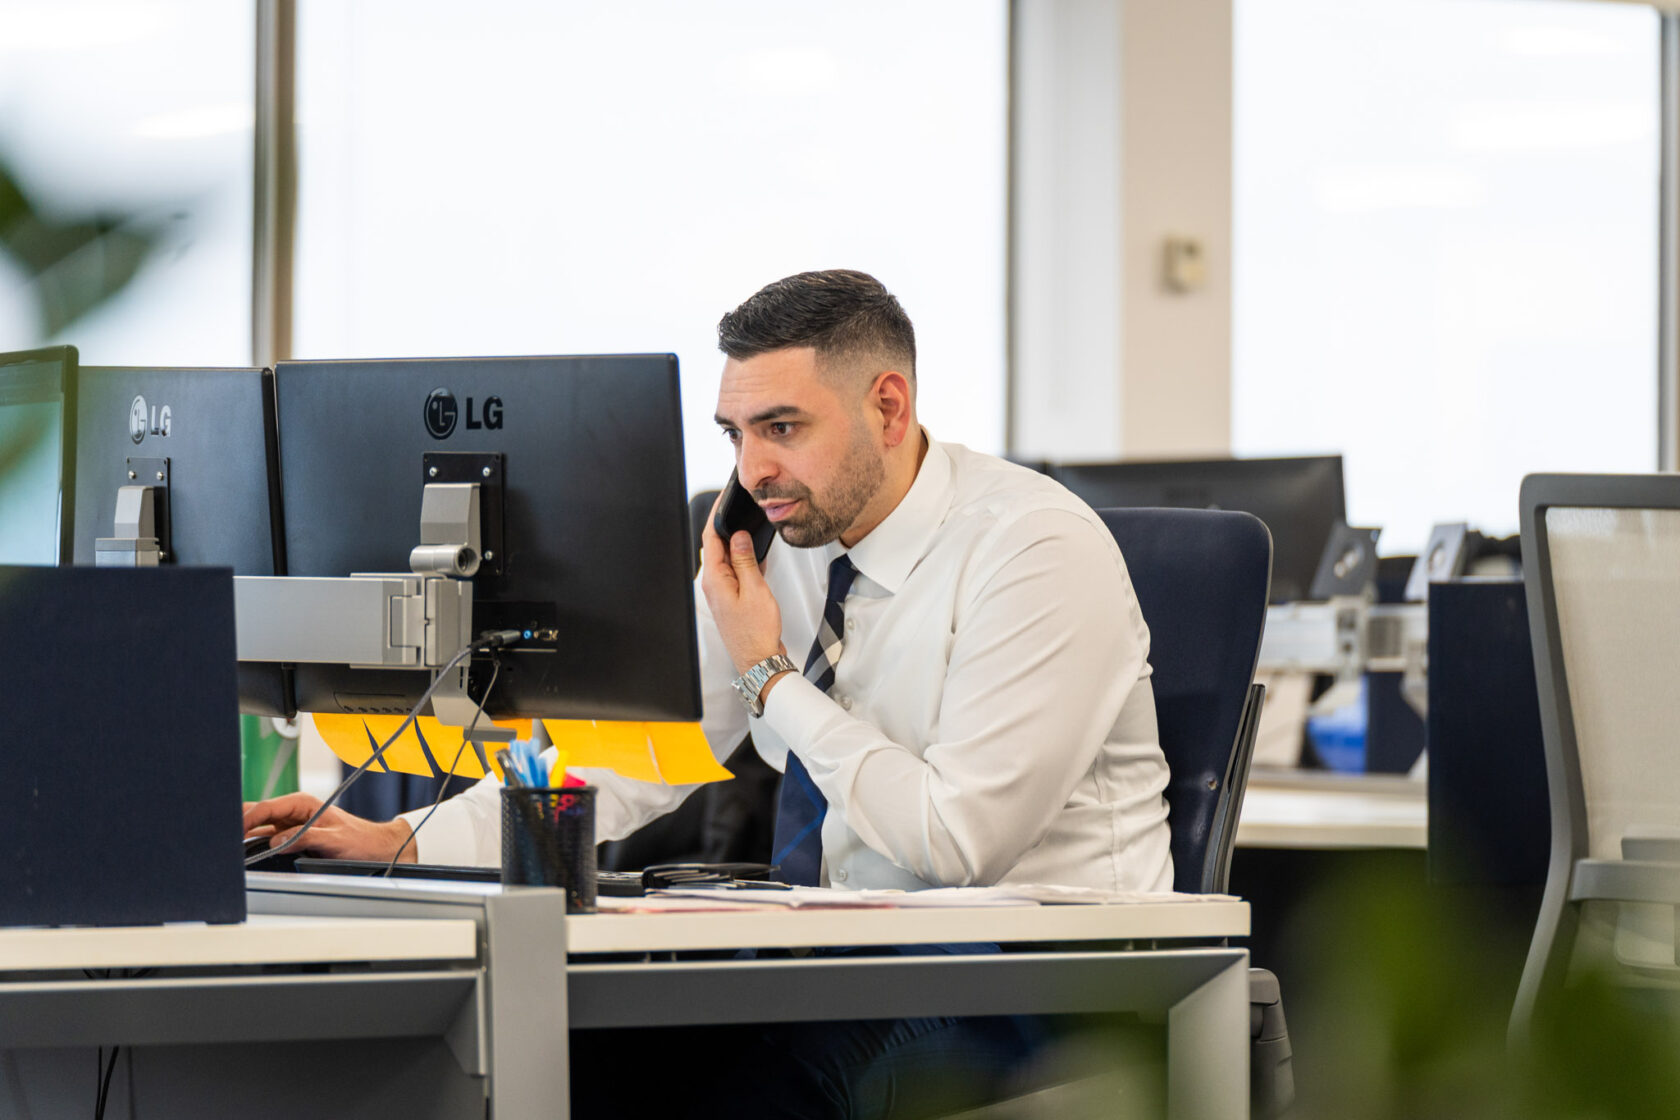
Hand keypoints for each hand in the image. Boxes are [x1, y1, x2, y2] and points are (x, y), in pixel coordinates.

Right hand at [242, 793, 415, 861]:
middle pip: (256, 814)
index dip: (246, 819)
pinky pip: (265, 838)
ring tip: (225, 846)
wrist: (374, 848)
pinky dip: (252, 843)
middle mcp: (293, 811)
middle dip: (237, 823)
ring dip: (242, 835)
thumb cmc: (359, 839)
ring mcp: (289, 824)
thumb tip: (276, 841)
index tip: (232, 832)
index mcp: (302, 804)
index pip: (265, 808)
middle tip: (221, 839)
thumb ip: (305, 837)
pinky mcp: (289, 837)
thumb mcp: (334, 839)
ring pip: (257, 827)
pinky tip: (240, 851)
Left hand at [700, 502, 785, 675]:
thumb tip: (739, 536)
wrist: (759, 660)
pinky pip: (734, 572)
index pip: (711, 539)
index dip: (717, 516)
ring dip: (736, 544)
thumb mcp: (755, 590)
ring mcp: (722, 593)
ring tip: (749, 529)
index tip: (724, 500)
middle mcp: (714, 585)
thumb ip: (745, 560)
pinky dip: (742, 561)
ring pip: (726, 559)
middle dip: (727, 527)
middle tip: (739, 509)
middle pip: (717, 547)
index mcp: (715, 580)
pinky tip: (754, 557)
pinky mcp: (732, 599)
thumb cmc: (756, 632)